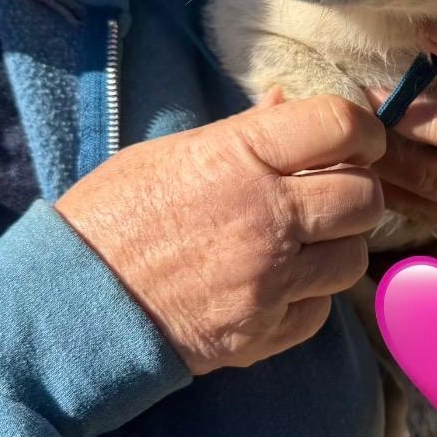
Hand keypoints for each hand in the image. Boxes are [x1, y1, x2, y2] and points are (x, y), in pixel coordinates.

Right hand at [55, 91, 385, 374]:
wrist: (73, 303)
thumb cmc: (114, 217)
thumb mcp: (172, 153)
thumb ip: (245, 132)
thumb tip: (290, 103)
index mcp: (239, 158)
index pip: (339, 126)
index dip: (362, 130)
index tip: (358, 141)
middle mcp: (266, 218)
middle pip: (364, 196)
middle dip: (357, 191)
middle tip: (333, 194)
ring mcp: (269, 281)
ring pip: (353, 258)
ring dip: (338, 247)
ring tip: (305, 243)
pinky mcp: (265, 332)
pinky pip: (321, 310)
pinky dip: (310, 297)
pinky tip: (280, 284)